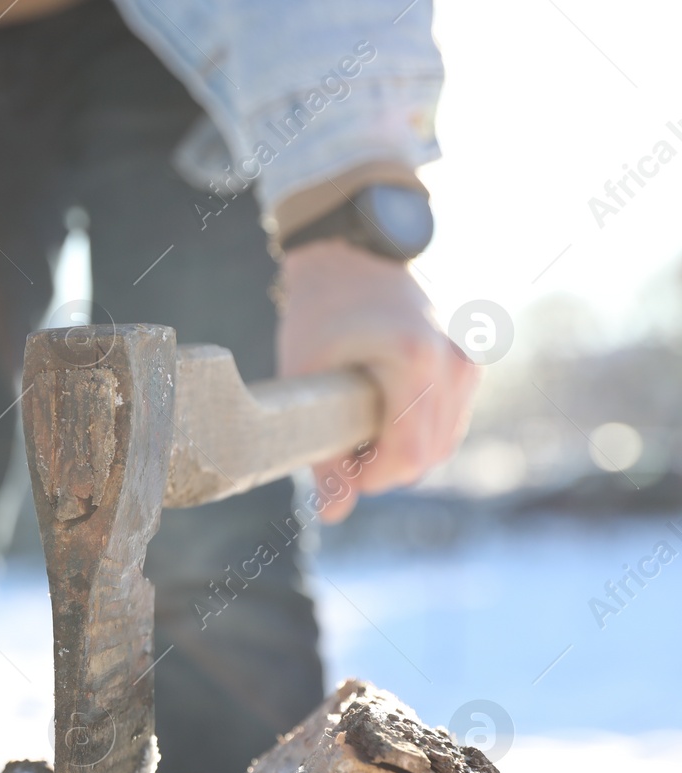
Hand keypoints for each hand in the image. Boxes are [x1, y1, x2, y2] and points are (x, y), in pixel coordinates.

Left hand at [276, 239, 478, 522]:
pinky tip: (379, 411)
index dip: (369, 476)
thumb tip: (333, 514)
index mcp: (416, 361)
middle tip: (339, 441)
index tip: (336, 461)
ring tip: (356, 421)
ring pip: (441, 444)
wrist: (351, 255)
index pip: (409, 458)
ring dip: (400, 451)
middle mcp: (454, 364)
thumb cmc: (319, 312)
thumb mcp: (305, 380)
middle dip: (382, 466)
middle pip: (428, 457)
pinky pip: (447, 423)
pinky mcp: (469, 365)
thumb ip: (321, 452)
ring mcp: (468, 364)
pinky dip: (415, 432)